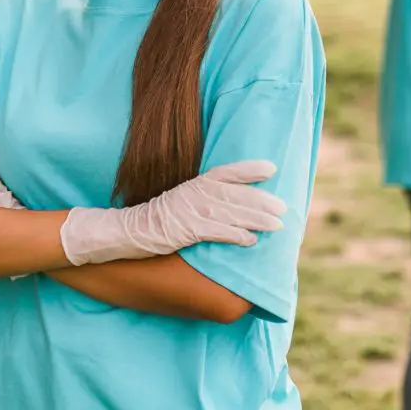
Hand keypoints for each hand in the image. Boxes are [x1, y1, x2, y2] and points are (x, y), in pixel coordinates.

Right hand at [60, 162, 286, 265]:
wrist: (127, 231)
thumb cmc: (157, 218)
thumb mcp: (181, 200)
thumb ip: (204, 199)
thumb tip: (232, 206)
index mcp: (195, 184)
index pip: (227, 172)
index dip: (249, 169)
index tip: (271, 168)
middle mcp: (195, 193)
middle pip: (236, 194)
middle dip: (262, 201)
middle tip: (284, 208)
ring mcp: (191, 211)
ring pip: (231, 213)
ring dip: (256, 219)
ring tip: (277, 225)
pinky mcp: (185, 230)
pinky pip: (216, 232)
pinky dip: (236, 236)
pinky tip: (251, 240)